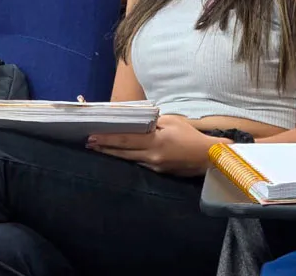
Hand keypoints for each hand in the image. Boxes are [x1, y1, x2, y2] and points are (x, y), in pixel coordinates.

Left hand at [87, 115, 218, 176]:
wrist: (207, 158)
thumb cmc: (191, 136)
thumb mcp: (173, 122)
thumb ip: (153, 122)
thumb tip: (137, 122)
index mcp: (155, 142)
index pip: (126, 139)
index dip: (108, 139)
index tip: (92, 136)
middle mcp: (151, 157)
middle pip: (122, 152)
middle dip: (105, 147)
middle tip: (88, 143)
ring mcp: (153, 167)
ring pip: (128, 159)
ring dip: (112, 153)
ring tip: (98, 149)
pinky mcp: (157, 172)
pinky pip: (138, 164)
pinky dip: (127, 158)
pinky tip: (119, 155)